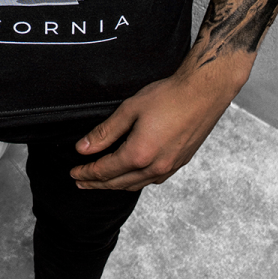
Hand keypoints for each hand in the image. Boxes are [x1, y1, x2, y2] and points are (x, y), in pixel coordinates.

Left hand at [70, 57, 247, 190]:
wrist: (204, 93)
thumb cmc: (169, 96)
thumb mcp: (129, 109)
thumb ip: (105, 132)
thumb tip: (83, 148)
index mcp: (139, 154)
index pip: (104, 170)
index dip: (86, 172)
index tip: (73, 172)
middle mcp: (155, 167)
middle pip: (118, 183)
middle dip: (96, 183)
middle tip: (80, 181)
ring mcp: (169, 167)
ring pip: (135, 185)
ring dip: (115, 185)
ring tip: (100, 182)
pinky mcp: (179, 163)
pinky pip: (151, 180)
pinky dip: (135, 181)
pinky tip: (130, 176)